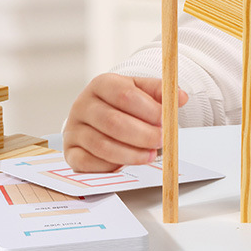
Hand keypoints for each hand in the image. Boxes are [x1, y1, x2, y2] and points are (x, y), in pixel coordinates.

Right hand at [63, 73, 187, 171]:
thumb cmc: (122, 103)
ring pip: (102, 145)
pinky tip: (125, 164)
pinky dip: (109, 166)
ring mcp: (73, 129)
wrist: (97, 113)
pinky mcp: (70, 152)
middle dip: (142, 134)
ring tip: (150, 155)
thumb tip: (180, 97)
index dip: (147, 109)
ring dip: (130, 153)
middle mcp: (83, 105)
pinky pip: (88, 163)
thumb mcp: (141, 90)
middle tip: (161, 141)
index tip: (165, 119)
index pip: (124, 94)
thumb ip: (160, 92)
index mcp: (101, 84)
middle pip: (112, 121)